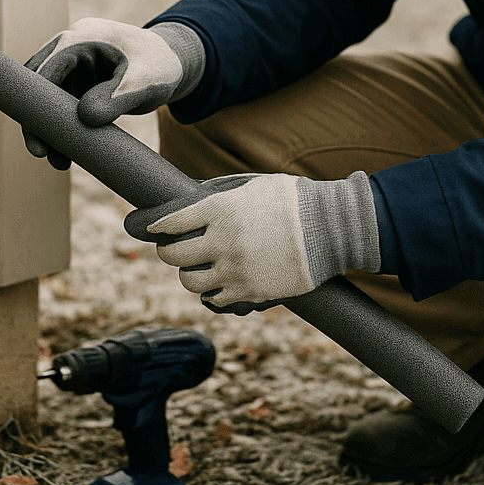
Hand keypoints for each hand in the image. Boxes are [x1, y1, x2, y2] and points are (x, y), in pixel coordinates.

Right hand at [23, 18, 203, 168]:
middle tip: (40, 153)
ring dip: (50, 128)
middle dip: (37, 120)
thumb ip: (118, 97)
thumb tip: (86, 118)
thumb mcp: (144, 80)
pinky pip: (63, 106)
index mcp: (81, 38)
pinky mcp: (80, 82)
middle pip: (39, 85)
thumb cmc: (160, 64)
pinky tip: (68, 153)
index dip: (35, 103)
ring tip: (59, 162)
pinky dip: (64, 128)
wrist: (174, 63)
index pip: (45, 70)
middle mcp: (71, 49)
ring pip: (49, 100)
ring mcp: (74, 66)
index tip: (37, 136)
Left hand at [124, 171, 381, 309]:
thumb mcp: (251, 185)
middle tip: (174, 248)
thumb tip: (183, 201)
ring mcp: (235, 271)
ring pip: (189, 281)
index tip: (150, 227)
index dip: (156, 226)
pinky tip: (221, 279)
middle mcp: (223, 242)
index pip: (171, 222)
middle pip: (172, 256)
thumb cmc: (292, 200)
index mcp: (221, 209)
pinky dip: (212, 291)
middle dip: (169, 251)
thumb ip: (215, 195)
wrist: (333, 229)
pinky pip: (214, 299)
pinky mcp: (249, 293)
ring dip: (190, 273)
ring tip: (201, 265)